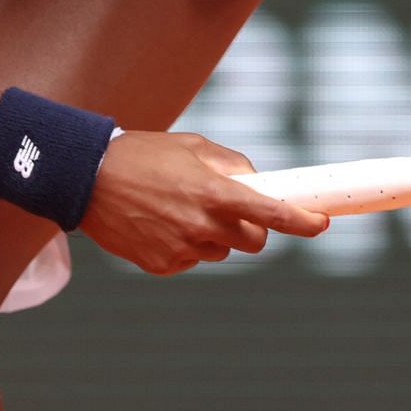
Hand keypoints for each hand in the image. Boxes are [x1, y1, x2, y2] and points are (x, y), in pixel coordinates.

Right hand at [79, 131, 327, 275]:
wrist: (89, 178)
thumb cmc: (144, 155)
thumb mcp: (193, 145)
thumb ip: (232, 164)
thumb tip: (259, 182)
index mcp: (214, 192)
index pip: (273, 214)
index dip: (303, 222)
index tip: (321, 223)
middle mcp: (202, 225)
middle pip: (253, 243)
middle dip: (253, 229)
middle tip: (235, 209)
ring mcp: (182, 249)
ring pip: (220, 251)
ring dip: (215, 235)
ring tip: (181, 207)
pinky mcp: (162, 265)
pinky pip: (191, 259)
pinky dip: (186, 245)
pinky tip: (162, 222)